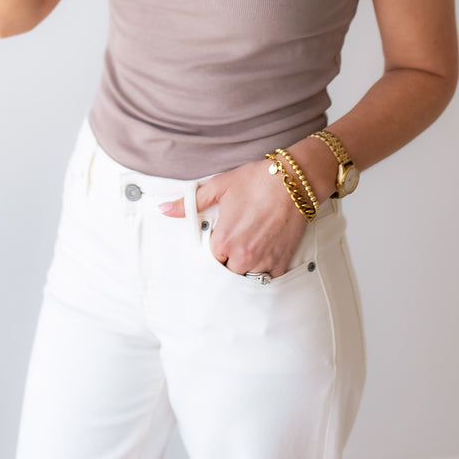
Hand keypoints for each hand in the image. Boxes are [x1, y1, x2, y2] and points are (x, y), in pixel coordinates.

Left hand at [160, 159, 308, 276]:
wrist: (294, 181)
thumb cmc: (257, 180)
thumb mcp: (219, 186)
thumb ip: (191, 202)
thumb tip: (165, 209)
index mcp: (224, 240)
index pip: (211, 259)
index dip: (216, 248)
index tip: (222, 240)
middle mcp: (243, 255)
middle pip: (228, 271)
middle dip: (230, 260)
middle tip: (237, 242)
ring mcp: (264, 261)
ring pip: (248, 276)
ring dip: (247, 267)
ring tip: (252, 246)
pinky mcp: (282, 261)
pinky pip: (270, 278)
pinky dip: (266, 270)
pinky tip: (266, 253)